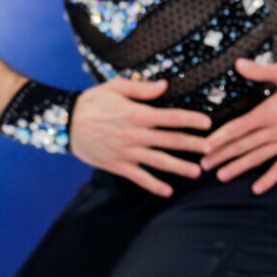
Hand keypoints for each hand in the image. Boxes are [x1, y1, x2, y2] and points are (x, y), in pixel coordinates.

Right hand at [69, 77, 212, 196]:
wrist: (65, 124)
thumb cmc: (92, 102)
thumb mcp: (115, 87)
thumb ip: (141, 88)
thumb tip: (165, 86)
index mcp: (137, 114)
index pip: (171, 117)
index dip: (192, 120)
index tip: (208, 124)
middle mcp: (136, 135)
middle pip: (171, 140)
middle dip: (193, 145)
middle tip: (211, 150)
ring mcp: (127, 152)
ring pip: (159, 161)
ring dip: (179, 167)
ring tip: (197, 172)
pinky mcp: (117, 165)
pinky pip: (138, 177)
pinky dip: (153, 185)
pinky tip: (167, 191)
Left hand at [200, 58, 276, 193]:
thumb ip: (259, 71)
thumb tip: (237, 64)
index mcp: (270, 111)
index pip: (239, 126)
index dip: (221, 137)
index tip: (205, 146)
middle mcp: (276, 130)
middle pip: (244, 145)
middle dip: (222, 155)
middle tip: (203, 165)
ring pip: (258, 158)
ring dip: (238, 167)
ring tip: (221, 176)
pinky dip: (269, 179)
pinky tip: (256, 188)